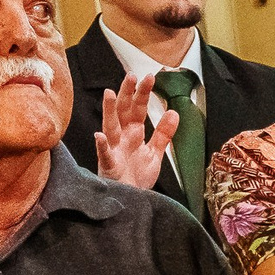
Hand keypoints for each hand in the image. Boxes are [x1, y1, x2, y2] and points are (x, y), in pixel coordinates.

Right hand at [95, 73, 175, 188]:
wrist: (130, 200)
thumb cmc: (137, 177)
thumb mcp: (154, 153)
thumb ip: (163, 134)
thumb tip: (174, 112)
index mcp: (133, 133)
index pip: (138, 109)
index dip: (143, 94)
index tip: (149, 76)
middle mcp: (122, 138)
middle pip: (123, 111)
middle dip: (127, 94)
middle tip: (132, 75)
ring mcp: (114, 150)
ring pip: (110, 127)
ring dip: (109, 111)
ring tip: (109, 94)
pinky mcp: (109, 165)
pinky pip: (105, 154)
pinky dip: (102, 145)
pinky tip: (100, 136)